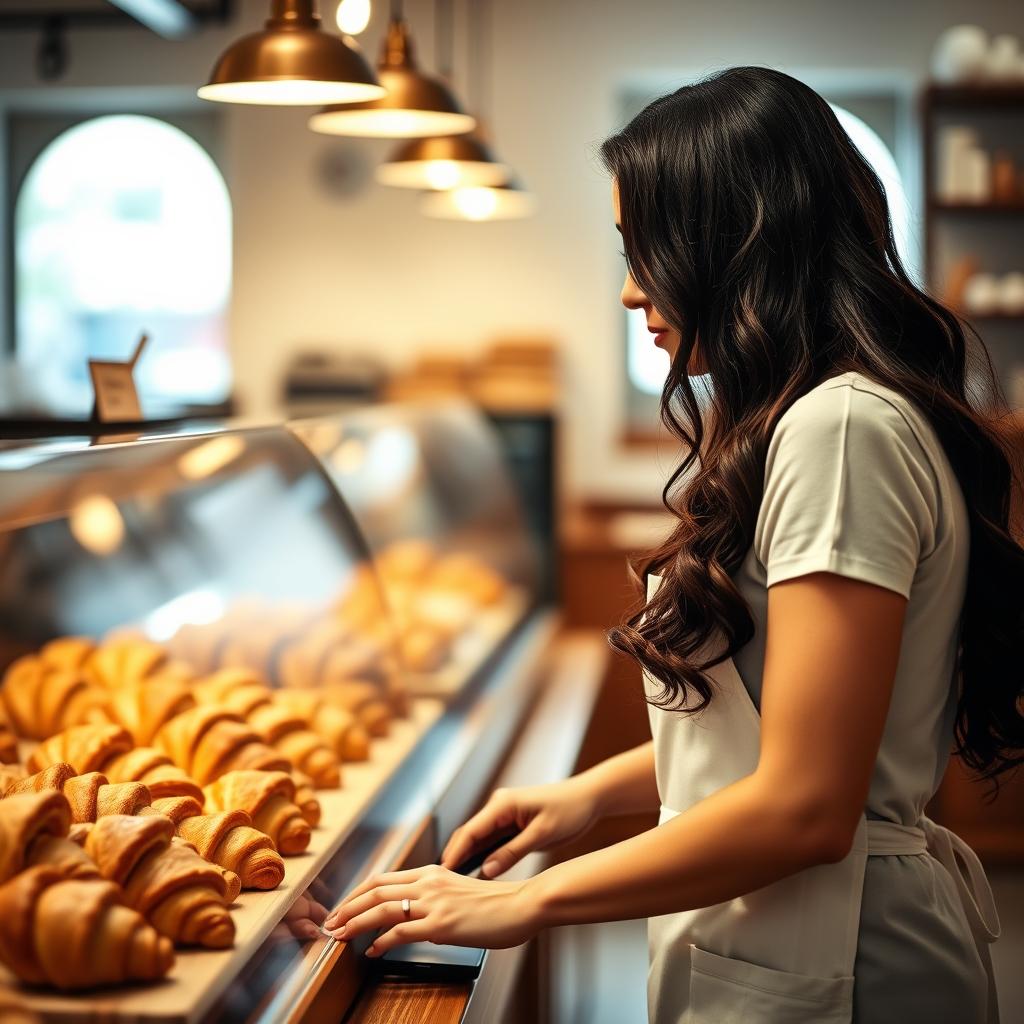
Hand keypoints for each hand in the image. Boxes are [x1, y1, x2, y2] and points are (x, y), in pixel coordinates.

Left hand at [322, 863, 540, 955]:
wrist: (522, 905)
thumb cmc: (497, 903)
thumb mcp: (459, 892)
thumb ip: (436, 899)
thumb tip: (417, 921)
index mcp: (432, 872)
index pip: (384, 879)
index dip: (358, 893)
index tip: (343, 907)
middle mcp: (429, 882)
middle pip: (375, 889)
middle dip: (347, 907)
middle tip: (331, 923)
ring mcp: (434, 902)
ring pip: (382, 908)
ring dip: (355, 922)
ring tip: (340, 936)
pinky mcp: (442, 923)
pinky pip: (401, 931)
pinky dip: (381, 941)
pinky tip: (373, 951)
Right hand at [440, 777, 601, 878]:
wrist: (589, 797)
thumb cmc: (569, 810)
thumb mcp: (542, 834)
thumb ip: (513, 852)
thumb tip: (486, 871)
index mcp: (503, 804)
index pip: (471, 831)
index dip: (455, 853)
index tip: (442, 874)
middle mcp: (499, 806)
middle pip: (470, 834)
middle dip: (456, 856)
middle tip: (441, 883)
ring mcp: (505, 814)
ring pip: (480, 839)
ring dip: (468, 857)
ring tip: (454, 883)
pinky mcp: (513, 822)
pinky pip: (493, 840)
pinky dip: (484, 856)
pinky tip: (478, 873)